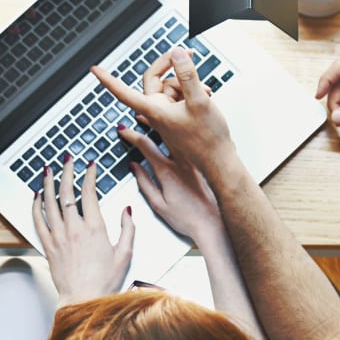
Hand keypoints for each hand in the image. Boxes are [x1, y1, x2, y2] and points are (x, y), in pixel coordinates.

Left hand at [31, 160, 134, 305]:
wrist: (84, 299)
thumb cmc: (105, 281)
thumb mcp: (125, 254)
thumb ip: (127, 229)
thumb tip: (126, 210)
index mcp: (95, 228)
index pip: (89, 192)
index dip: (89, 175)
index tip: (90, 165)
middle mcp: (74, 229)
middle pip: (67, 192)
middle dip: (67, 171)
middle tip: (67, 160)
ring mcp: (58, 236)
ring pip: (49, 202)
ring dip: (48, 183)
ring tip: (48, 169)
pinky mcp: (48, 246)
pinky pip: (38, 221)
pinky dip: (36, 206)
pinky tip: (37, 196)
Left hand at [91, 47, 235, 176]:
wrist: (218, 160)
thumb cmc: (208, 138)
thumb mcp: (200, 101)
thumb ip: (187, 76)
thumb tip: (176, 55)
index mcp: (155, 110)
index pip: (124, 93)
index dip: (108, 80)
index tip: (95, 70)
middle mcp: (157, 113)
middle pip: (155, 80)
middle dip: (173, 69)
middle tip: (188, 55)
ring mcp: (167, 115)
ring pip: (171, 87)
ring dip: (188, 83)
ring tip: (205, 91)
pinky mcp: (176, 118)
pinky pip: (179, 97)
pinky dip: (191, 92)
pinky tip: (205, 96)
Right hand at [119, 126, 222, 246]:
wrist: (215, 225)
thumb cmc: (188, 219)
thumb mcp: (158, 205)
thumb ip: (144, 183)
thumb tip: (134, 167)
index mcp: (167, 171)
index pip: (144, 145)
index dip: (131, 135)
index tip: (123, 130)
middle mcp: (182, 161)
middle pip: (163, 131)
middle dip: (149, 120)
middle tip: (140, 114)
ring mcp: (195, 161)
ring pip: (180, 134)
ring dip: (167, 123)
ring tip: (158, 116)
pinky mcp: (205, 164)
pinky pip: (192, 142)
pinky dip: (182, 133)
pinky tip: (180, 130)